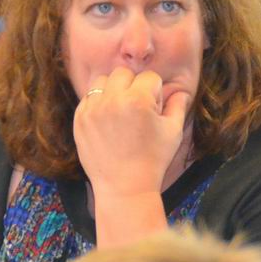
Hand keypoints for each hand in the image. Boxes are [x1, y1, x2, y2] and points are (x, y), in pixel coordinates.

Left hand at [72, 67, 188, 199]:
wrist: (124, 188)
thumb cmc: (153, 161)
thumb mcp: (173, 132)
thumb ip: (178, 105)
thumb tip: (180, 90)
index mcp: (138, 100)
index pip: (149, 77)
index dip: (156, 92)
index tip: (154, 110)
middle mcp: (113, 100)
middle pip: (124, 74)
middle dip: (133, 86)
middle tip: (137, 108)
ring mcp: (93, 109)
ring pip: (103, 81)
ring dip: (113, 90)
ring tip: (120, 111)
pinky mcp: (80, 119)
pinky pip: (88, 97)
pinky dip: (98, 103)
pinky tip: (108, 121)